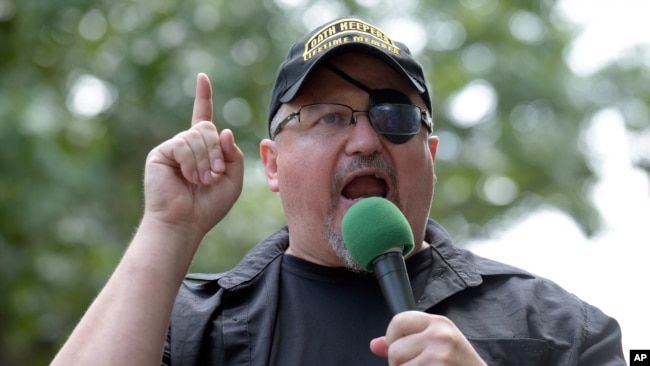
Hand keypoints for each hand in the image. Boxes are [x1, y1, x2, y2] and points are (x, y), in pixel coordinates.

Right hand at [143, 73, 243, 239]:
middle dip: (216, 151)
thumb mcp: (233, 179)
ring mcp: (172, 148)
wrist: (185, 222)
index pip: (203, 117)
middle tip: (215, 174)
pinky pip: (183, 144)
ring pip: (197, 136)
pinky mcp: (160, 153)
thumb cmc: (208, 206)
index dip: (203, 97)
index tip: (202, 78)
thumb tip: (225, 131)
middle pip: (207, 127)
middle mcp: (186, 145)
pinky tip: (188, 177)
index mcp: (202, 149)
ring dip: (205, 160)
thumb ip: (234, 155)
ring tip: (202, 180)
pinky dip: (192, 162)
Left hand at [370, 311, 485, 365]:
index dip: (393, 339)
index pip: (398, 321)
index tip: (403, 349)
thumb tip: (375, 345)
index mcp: (439, 324)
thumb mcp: (439, 346)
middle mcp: (439, 337)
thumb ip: (407, 341)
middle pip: (394, 351)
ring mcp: (438, 358)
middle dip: (401, 365)